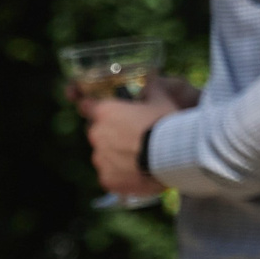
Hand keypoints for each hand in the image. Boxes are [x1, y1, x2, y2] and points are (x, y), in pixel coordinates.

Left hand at [73, 81, 185, 200]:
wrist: (174, 156)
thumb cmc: (167, 124)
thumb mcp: (162, 101)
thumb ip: (152, 89)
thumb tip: (152, 79)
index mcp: (105, 112)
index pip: (86, 105)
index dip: (91, 107)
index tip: (95, 109)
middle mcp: (96, 135)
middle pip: (97, 132)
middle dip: (111, 133)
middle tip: (132, 136)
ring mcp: (100, 159)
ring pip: (103, 155)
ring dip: (115, 154)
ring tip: (140, 157)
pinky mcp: (106, 179)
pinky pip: (110, 175)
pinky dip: (120, 174)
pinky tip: (138, 172)